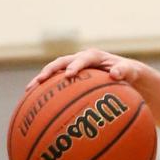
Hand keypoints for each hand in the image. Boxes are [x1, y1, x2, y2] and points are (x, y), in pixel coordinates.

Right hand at [25, 49, 147, 92]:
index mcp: (94, 56)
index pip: (83, 59)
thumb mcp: (131, 71)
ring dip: (41, 79)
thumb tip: (115, 73)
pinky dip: (45, 90)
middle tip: (41, 80)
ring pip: (54, 71)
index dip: (75, 65)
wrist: (123, 73)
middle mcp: (80, 59)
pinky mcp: (68, 76)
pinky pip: (55, 82)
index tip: (69, 75)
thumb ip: (124, 71)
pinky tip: (34, 102)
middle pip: (61, 62)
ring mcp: (72, 67)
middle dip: (50, 71)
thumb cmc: (128, 73)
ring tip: (29, 90)